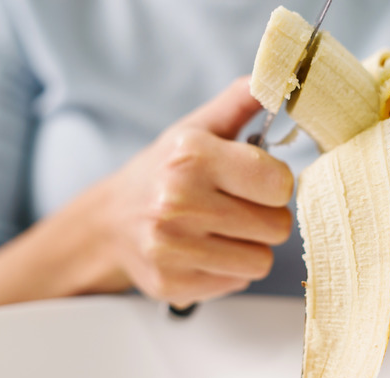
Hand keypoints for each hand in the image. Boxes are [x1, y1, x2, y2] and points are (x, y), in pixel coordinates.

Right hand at [99, 77, 293, 307]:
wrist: (109, 221)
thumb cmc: (162, 172)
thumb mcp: (195, 128)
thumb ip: (237, 102)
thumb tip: (272, 80)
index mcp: (192, 157)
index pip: (279, 184)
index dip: (276, 184)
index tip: (257, 182)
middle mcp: (178, 203)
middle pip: (277, 226)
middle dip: (265, 217)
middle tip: (237, 207)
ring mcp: (172, 249)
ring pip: (262, 260)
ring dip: (250, 246)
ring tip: (222, 230)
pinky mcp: (172, 284)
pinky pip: (239, 281)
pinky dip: (230, 268)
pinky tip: (205, 250)